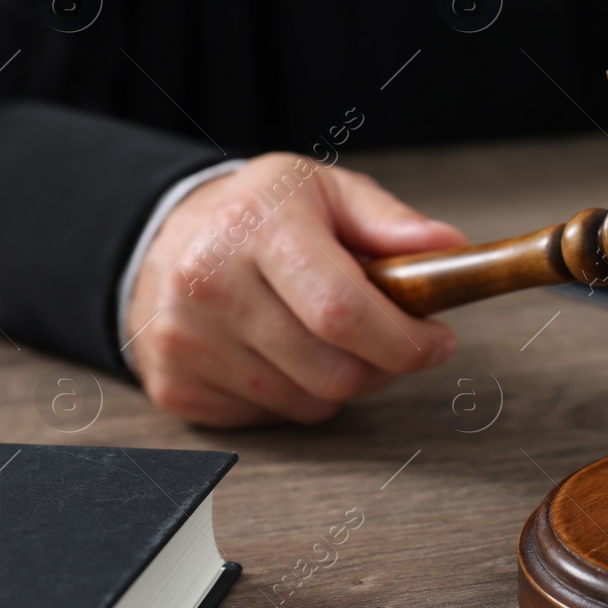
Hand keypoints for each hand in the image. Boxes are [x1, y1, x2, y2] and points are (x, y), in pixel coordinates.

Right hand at [126, 154, 467, 426]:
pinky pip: (272, 417)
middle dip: (384, 365)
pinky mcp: (176, 386)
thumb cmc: (258, 215)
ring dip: (342, 380)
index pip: (342, 310)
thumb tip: (447, 249)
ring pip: (309, 402)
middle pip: (333, 370)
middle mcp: (209, 283)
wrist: (160, 239)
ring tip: (332, 337)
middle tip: (395, 340)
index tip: (436, 342)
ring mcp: (186, 341)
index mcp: (256, 226)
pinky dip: (296, 394)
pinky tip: (285, 352)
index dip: (404, 340)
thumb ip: (389, 221)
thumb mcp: (325, 190)